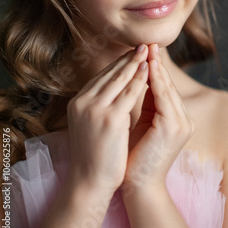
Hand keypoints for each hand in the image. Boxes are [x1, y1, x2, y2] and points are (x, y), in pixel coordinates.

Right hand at [66, 44, 148, 195]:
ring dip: (136, 63)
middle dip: (129, 58)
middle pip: (110, 73)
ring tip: (148, 50)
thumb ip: (102, 105)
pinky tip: (149, 69)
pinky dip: (140, 78)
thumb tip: (118, 90)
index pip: (102, 76)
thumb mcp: (93, 123)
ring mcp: (95, 108)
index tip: (133, 52)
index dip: (119, 63)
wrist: (89, 182)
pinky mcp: (109, 117)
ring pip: (120, 78)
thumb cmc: (95, 156)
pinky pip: (129, 92)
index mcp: (78, 102)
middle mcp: (83, 101)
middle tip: (143, 44)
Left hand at [123, 44, 194, 191]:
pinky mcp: (174, 127)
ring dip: (155, 67)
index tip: (142, 50)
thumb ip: (143, 101)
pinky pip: (163, 97)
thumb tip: (134, 76)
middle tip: (146, 43)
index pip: (163, 87)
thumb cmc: (134, 155)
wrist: (137, 184)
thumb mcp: (140, 122)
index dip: (153, 68)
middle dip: (155, 63)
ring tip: (146, 50)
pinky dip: (155, 81)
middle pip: (167, 84)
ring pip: (166, 87)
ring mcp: (181, 123)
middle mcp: (183, 119)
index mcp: (175, 118)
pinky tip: (146, 67)